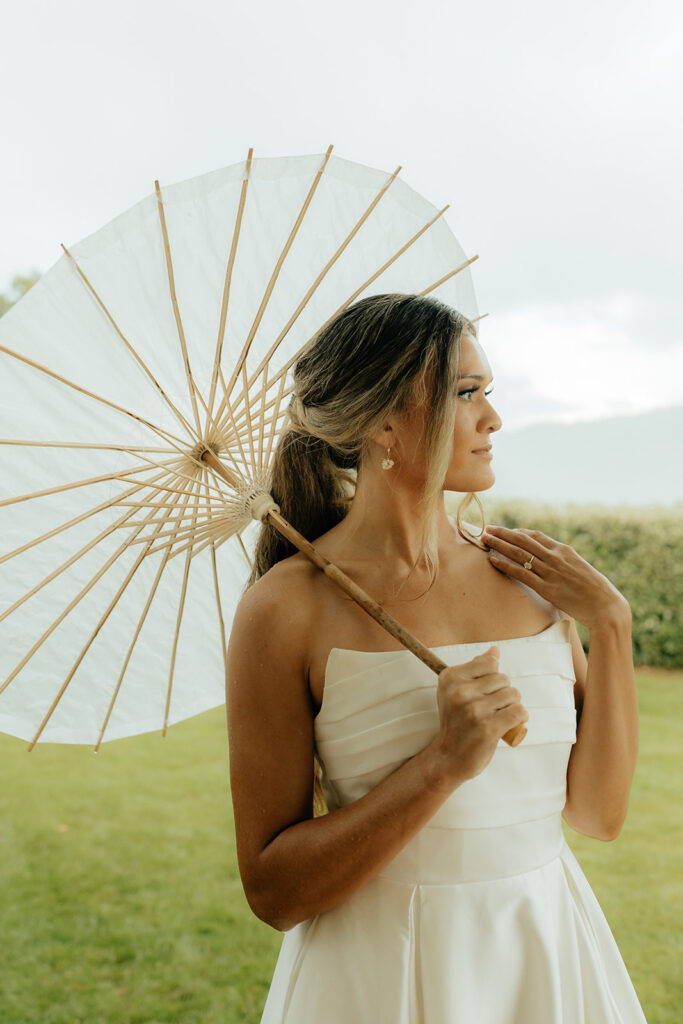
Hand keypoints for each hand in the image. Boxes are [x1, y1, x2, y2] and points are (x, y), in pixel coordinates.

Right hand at [433, 645, 528, 786]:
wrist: (449, 757)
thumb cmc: (457, 722)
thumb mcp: (456, 691)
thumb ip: (475, 669)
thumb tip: (495, 649)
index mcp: (450, 678)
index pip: (490, 663)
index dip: (493, 677)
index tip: (484, 692)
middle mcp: (460, 691)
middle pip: (504, 679)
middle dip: (504, 693)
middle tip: (493, 708)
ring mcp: (474, 710)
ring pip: (513, 694)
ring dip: (512, 706)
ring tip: (500, 716)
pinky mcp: (488, 728)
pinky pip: (519, 712)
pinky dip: (520, 718)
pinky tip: (510, 724)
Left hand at [481, 525, 630, 630]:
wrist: (607, 607)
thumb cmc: (597, 592)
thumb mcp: (581, 570)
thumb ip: (565, 565)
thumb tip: (555, 566)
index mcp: (565, 551)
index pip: (537, 536)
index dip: (519, 532)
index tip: (507, 531)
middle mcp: (556, 557)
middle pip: (524, 540)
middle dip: (504, 533)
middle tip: (488, 528)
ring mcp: (551, 572)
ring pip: (519, 553)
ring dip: (499, 544)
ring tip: (484, 539)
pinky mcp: (547, 588)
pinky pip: (521, 573)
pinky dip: (504, 565)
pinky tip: (492, 560)